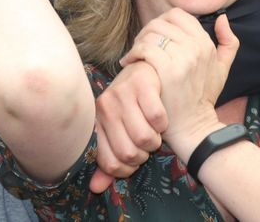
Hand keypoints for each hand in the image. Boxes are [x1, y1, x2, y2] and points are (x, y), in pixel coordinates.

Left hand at [89, 61, 167, 193]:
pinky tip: (160, 117)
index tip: (135, 159)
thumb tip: (96, 188)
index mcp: (96, 122)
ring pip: (144, 137)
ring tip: (154, 131)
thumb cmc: (129, 106)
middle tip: (147, 144)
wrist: (142, 69)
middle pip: (128, 153)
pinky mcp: (142, 83)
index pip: (110, 163)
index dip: (128, 169)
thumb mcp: (116, 132)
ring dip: (155, 140)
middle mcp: (105, 107)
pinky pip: (157, 117)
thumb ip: (108, 160)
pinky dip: (163, 123)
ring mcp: (123, 93)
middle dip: (143, 154)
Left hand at [120, 9, 238, 161]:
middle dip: (147, 31)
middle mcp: (196, 47)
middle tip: (140, 45)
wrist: (194, 127)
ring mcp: (183, 58)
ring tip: (135, 54)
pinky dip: (134, 53)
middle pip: (161, 22)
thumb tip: (222, 18)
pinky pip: (145, 49)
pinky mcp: (168, 71)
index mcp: (206, 42)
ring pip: (152, 33)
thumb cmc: (203, 96)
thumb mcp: (223, 67)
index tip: (155, 37)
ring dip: (138, 42)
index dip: (162, 22)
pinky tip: (130, 63)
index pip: (177, 15)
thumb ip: (229, 41)